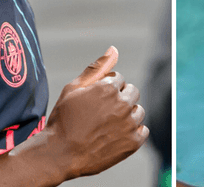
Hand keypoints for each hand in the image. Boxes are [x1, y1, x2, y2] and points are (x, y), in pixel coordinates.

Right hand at [45, 46, 148, 177]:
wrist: (59, 154)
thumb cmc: (64, 119)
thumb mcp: (73, 88)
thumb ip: (97, 68)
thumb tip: (114, 49)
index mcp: (108, 88)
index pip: (119, 79)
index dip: (105, 88)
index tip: (94, 101)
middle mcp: (122, 104)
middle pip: (132, 92)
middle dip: (120, 98)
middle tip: (102, 112)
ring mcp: (129, 124)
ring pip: (138, 111)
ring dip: (127, 115)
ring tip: (108, 125)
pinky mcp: (133, 143)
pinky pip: (143, 131)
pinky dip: (133, 132)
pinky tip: (116, 136)